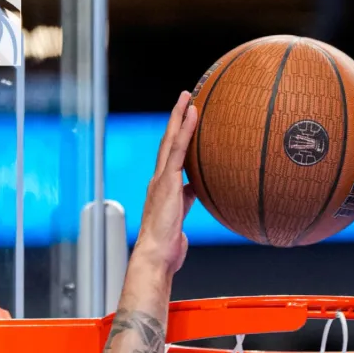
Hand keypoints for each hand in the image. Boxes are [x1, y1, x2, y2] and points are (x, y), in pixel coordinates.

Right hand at [134, 92, 197, 275]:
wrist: (156, 255)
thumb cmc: (167, 247)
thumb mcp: (180, 220)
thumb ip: (187, 203)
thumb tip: (198, 193)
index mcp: (162, 190)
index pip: (171, 158)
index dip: (177, 139)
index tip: (184, 124)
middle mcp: (159, 180)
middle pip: (168, 143)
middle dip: (175, 120)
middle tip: (184, 99)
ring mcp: (162, 179)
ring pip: (171, 141)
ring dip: (179, 117)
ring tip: (187, 97)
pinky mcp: (167, 181)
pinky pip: (178, 150)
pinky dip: (185, 130)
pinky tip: (193, 114)